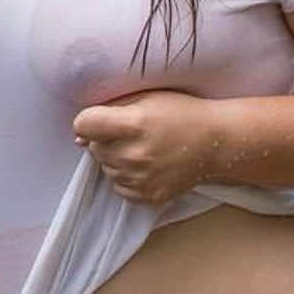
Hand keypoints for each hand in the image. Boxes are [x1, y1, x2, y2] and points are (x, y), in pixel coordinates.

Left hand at [72, 89, 218, 204]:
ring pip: (105, 168)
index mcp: (133, 124)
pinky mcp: (147, 196)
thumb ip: (111, 108)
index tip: (102, 119)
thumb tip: (79, 134)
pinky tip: (146, 164)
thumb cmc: (181, 113)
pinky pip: (118, 186)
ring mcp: (140, 179)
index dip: (89, 120)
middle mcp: (134, 154)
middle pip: (93, 147)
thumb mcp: (147, 97)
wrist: (215, 143)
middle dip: (105, 139)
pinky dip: (126, 176)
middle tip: (132, 133)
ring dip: (116, 158)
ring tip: (142, 148)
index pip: (84, 124)